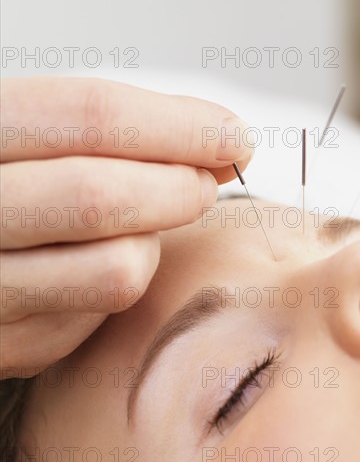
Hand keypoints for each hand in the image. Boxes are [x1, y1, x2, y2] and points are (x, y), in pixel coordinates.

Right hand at [0, 77, 253, 376]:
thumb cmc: (19, 187)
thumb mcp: (44, 141)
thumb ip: (119, 136)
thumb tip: (225, 142)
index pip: (92, 117)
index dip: (181, 126)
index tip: (235, 138)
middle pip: (103, 197)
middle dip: (181, 190)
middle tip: (205, 185)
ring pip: (118, 270)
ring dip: (152, 248)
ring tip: (141, 232)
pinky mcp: (1, 344)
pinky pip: (98, 321)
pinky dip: (115, 291)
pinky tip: (96, 270)